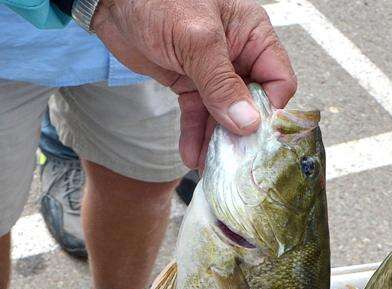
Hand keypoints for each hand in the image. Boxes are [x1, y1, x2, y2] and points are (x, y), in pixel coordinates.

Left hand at [93, 0, 296, 168]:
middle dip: (243, 134)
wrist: (109, 0)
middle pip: (253, 104)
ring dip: (217, 141)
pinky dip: (196, 136)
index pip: (278, 81)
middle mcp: (239, 56)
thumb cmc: (156, 0)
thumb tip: (248, 124)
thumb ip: (222, 84)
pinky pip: (200, 115)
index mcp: (252, 35)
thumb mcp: (195, 40)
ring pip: (225, 116)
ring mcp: (214, 73)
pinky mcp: (191, 84)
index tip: (260, 138)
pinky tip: (191, 156)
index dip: (272, 111)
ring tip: (210, 166)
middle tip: (237, 162)